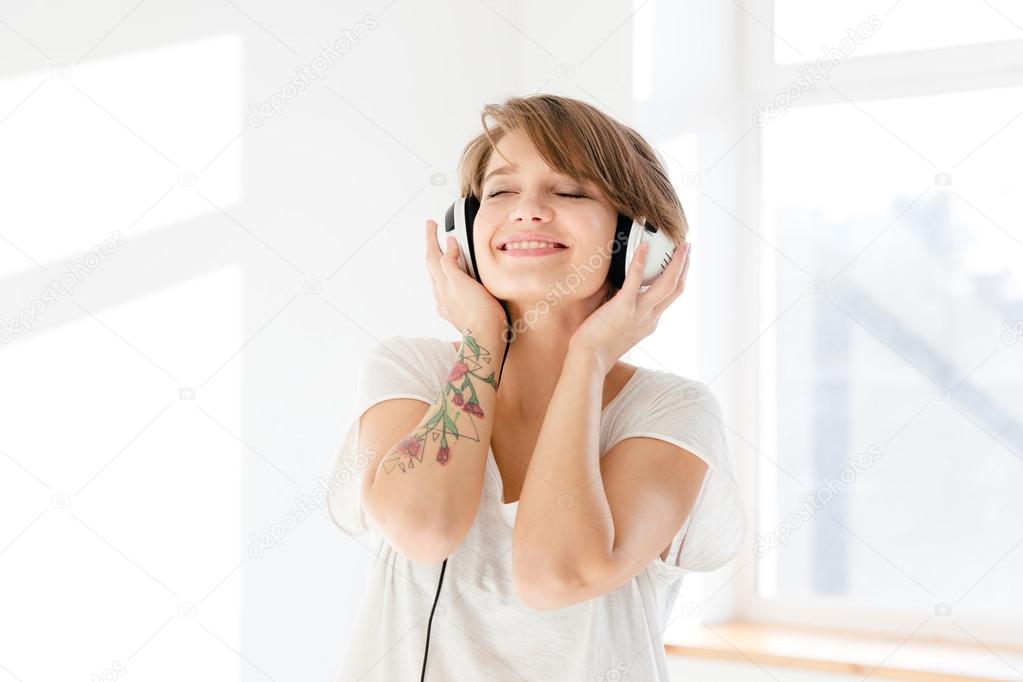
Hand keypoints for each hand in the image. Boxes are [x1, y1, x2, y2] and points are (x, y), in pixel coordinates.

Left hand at [425, 219, 506, 334]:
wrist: (485, 339)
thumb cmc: (478, 312)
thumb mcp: (462, 281)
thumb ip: (452, 262)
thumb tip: (449, 246)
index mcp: (442, 283)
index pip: (432, 254)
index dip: (431, 238)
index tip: (431, 224)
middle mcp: (440, 294)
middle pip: (432, 266)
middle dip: (433, 248)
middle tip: (435, 234)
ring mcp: (446, 304)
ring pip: (438, 279)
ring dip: (439, 264)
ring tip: (444, 254)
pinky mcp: (455, 313)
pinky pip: (446, 291)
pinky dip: (448, 279)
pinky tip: (454, 282)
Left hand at [569, 240, 691, 373]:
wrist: (590, 360)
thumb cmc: (597, 348)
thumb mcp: (620, 332)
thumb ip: (626, 316)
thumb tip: (619, 299)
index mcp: (649, 323)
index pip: (669, 299)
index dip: (677, 280)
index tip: (680, 265)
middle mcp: (650, 318)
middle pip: (675, 289)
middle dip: (684, 267)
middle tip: (687, 248)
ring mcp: (639, 312)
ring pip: (667, 284)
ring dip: (677, 262)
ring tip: (681, 245)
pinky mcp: (623, 306)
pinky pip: (635, 280)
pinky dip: (641, 261)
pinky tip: (644, 246)